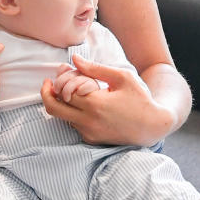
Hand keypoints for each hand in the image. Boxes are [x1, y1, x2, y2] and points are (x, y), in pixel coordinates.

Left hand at [41, 55, 174, 146]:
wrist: (152, 126)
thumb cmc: (139, 99)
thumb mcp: (121, 77)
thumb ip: (95, 68)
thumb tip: (73, 59)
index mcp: (95, 103)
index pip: (64, 91)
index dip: (59, 80)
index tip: (60, 71)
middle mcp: (88, 121)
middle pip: (54, 108)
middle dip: (47, 94)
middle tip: (48, 84)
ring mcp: (89, 133)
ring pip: (63, 117)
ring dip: (62, 103)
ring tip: (72, 91)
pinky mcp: (92, 140)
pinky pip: (74, 125)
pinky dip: (73, 114)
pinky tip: (83, 104)